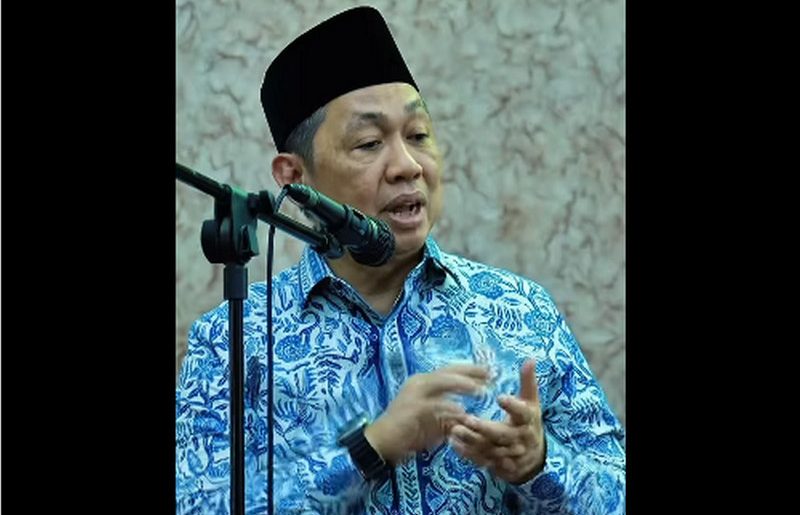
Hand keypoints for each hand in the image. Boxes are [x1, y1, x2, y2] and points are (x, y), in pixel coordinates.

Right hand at [365, 364, 489, 464]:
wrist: (381, 443)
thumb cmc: (407, 432)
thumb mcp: (433, 422)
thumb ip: (448, 415)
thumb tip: (467, 414)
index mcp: (423, 382)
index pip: (450, 371)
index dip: (470, 371)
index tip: (489, 372)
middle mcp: (419, 382)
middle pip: (448, 371)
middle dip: (470, 372)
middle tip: (490, 374)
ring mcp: (414, 393)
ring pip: (442, 381)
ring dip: (462, 385)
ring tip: (481, 390)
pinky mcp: (412, 407)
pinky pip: (435, 405)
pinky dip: (449, 408)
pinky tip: (462, 412)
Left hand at [448, 359, 544, 483]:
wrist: (533, 456)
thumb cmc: (527, 421)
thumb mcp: (531, 401)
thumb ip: (528, 382)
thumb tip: (530, 359)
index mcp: (527, 420)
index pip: (522, 413)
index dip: (513, 406)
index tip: (500, 397)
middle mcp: (519, 439)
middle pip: (503, 435)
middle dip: (485, 429)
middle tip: (468, 419)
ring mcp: (508, 454)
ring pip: (490, 449)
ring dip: (472, 441)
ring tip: (455, 430)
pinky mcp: (497, 464)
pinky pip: (482, 460)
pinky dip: (467, 453)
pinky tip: (453, 443)